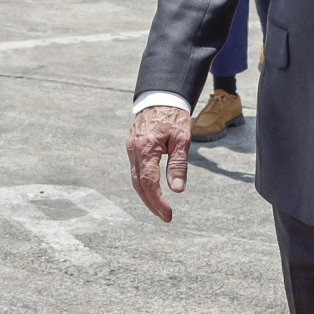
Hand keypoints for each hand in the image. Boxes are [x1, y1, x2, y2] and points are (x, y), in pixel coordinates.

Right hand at [126, 106, 191, 222]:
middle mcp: (134, 151)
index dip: (157, 200)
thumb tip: (177, 190)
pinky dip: (144, 184)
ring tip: (160, 209)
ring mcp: (131, 150)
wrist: (161, 97)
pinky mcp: (133, 148)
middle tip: (165, 216)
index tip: (168, 214)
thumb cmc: (174, 116)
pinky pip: (136, 171)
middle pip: (138, 185)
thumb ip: (178, 164)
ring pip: (135, 179)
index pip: (148, 182)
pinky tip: (153, 192)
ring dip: (146, 196)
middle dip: (151, 203)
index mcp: (145, 149)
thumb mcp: (182, 139)